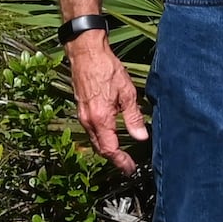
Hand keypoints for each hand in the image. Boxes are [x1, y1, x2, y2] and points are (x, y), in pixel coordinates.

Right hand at [68, 35, 147, 172]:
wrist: (85, 52)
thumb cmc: (106, 68)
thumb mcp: (126, 92)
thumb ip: (133, 116)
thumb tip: (141, 137)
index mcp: (100, 118)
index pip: (110, 149)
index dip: (120, 161)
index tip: (130, 169)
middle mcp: (88, 120)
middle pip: (100, 148)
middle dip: (114, 158)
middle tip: (127, 164)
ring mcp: (82, 115)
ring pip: (94, 140)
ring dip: (107, 148)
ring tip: (121, 153)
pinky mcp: (81, 109)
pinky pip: (90, 130)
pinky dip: (101, 137)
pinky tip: (110, 134)